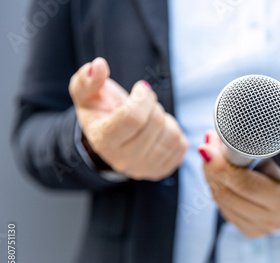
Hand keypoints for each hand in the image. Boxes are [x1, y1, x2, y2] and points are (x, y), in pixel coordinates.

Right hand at [69, 58, 187, 180]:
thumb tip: (98, 65)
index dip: (143, 97)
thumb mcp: (87, 94)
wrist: (111, 138)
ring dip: (165, 119)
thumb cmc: (100, 111)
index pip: (133, 117)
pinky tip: (159, 131)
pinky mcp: (162, 170)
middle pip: (155, 124)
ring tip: (151, 118)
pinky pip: (181, 145)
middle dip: (154, 106)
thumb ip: (87, 79)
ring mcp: (144, 168)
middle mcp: (123, 160)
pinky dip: (175, 132)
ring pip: (172, 134)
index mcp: (103, 140)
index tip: (141, 88)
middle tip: (145, 104)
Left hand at [198, 130, 279, 238]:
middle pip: (225, 193)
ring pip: (220, 200)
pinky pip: (223, 208)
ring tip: (213, 152)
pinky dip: (217, 187)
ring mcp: (259, 228)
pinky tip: (220, 172)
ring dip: (211, 175)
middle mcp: (272, 219)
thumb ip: (264, 146)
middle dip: (211, 165)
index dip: (220, 164)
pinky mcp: (249, 230)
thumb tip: (228, 133)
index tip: (207, 146)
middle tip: (208, 142)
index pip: (243, 184)